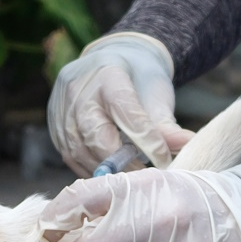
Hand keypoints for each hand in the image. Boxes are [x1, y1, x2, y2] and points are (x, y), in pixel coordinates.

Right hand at [48, 32, 193, 175]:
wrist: (108, 63)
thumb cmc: (137, 80)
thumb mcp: (155, 93)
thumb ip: (166, 122)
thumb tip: (187, 145)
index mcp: (108, 74)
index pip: (125, 111)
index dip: (144, 138)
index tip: (163, 160)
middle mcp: (78, 89)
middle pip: (95, 134)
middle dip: (119, 161)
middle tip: (142, 179)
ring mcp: (60, 107)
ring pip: (78, 149)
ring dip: (103, 169)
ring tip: (126, 178)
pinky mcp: (53, 124)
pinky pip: (69, 154)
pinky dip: (88, 168)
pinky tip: (107, 173)